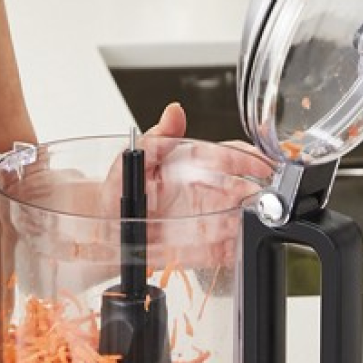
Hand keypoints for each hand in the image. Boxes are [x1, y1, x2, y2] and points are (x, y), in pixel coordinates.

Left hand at [5, 104, 273, 280]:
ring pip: (235, 217)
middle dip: (254, 191)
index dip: (248, 158)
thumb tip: (173, 112)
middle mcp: (203, 190)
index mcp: (193, 163)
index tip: (261, 162)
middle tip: (263, 195)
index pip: (230, 155)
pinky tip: (240, 248)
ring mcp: (202, 218)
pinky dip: (233, 249)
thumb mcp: (135, 158)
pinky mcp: (197, 246)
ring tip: (254, 221)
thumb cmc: (118, 188)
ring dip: (248, 220)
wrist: (99, 227)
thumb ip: (157, 137)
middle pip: (239, 188)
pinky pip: (221, 248)